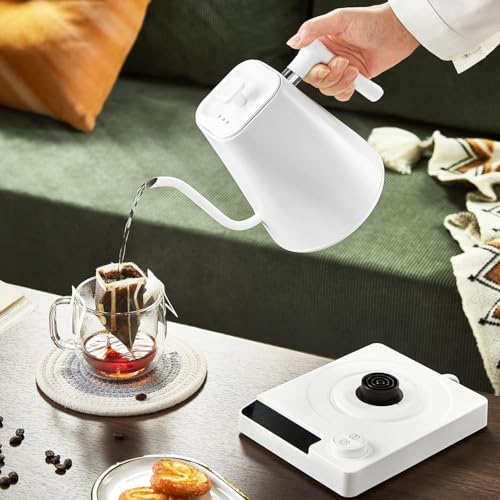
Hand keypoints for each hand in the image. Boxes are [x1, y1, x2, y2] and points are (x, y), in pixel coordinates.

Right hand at [287, 4, 418, 100]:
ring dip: (341, 82)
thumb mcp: (340, 19)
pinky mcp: (352, 80)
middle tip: (343, 63)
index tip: (322, 67)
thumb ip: (314, 29)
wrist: (399, 32)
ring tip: (354, 68)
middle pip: (315, 80)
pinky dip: (348, 89)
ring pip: (328, 89)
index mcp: (321, 43)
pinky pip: (341, 94)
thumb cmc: (373, 21)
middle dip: (330, 76)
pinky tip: (357, 77)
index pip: (304, 64)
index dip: (311, 70)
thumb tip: (294, 41)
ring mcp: (340, 70)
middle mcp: (328, 57)